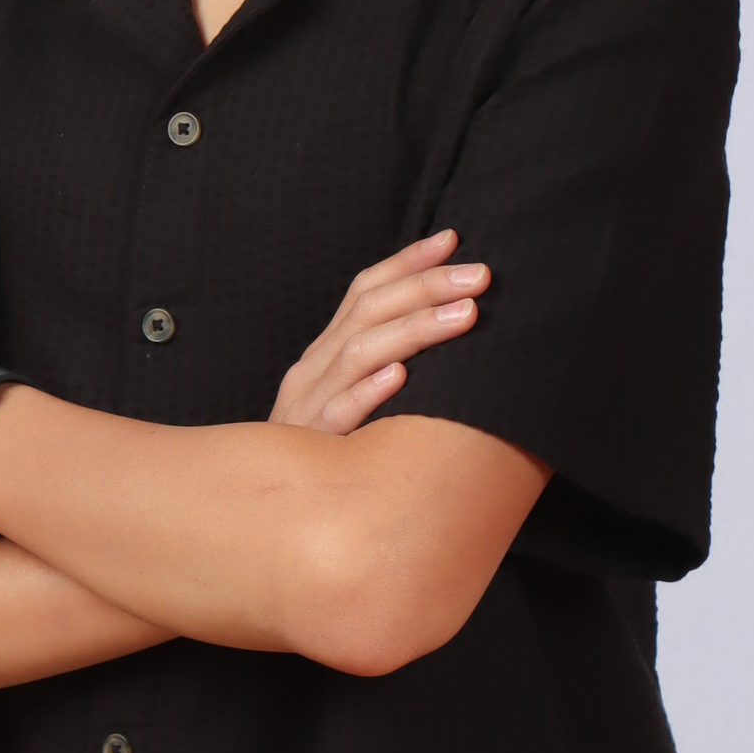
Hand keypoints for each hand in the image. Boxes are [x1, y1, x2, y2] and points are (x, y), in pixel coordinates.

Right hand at [269, 229, 490, 435]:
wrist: (273, 513)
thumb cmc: (332, 454)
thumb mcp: (353, 400)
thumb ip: (389, 366)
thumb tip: (457, 331)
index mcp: (325, 353)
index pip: (364, 290)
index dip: (407, 261)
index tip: (454, 239)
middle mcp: (314, 369)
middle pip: (368, 310)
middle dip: (426, 286)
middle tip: (480, 276)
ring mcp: (308, 405)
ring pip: (359, 352)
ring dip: (415, 329)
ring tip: (464, 316)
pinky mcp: (310, 445)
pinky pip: (339, 415)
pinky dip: (368, 392)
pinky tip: (401, 377)